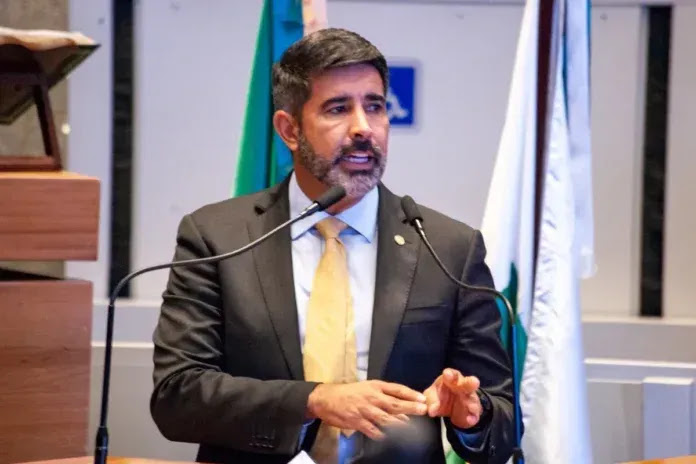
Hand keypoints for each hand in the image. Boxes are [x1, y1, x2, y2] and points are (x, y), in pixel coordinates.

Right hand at [306, 380, 427, 439]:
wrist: (326, 398)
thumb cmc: (350, 392)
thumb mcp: (367, 388)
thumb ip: (385, 398)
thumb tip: (404, 412)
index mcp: (375, 386)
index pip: (397, 389)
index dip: (410, 394)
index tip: (422, 399)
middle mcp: (371, 397)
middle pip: (394, 403)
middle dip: (410, 407)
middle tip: (423, 410)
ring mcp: (365, 410)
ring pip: (386, 418)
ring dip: (400, 422)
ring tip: (410, 426)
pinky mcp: (357, 422)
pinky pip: (373, 430)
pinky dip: (382, 434)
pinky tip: (389, 437)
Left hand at [423, 368, 481, 429]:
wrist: (452, 407)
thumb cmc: (441, 395)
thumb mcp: (432, 396)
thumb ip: (431, 401)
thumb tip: (431, 410)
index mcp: (451, 379)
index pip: (452, 374)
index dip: (450, 374)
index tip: (447, 375)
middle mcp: (463, 387)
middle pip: (467, 382)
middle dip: (470, 382)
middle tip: (474, 382)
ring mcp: (470, 399)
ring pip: (473, 399)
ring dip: (472, 403)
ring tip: (470, 407)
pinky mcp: (473, 412)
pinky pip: (474, 414)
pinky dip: (472, 417)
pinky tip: (469, 419)